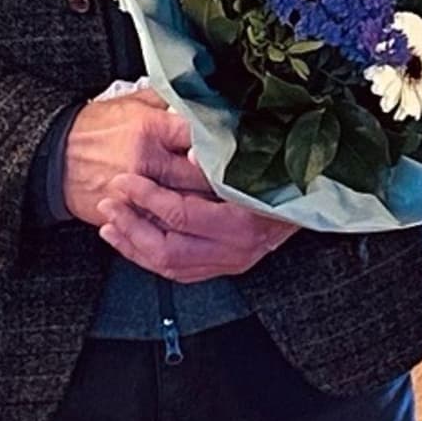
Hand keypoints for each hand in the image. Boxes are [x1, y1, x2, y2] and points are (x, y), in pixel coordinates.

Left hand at [58, 87, 290, 282]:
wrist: (312, 199)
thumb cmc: (281, 173)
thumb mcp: (252, 159)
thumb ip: (219, 157)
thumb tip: (187, 148)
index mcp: (243, 221)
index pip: (182, 215)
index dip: (148, 197)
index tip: (125, 180)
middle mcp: (236, 249)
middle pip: (169, 248)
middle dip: (132, 225)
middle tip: (110, 202)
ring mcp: (230, 262)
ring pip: (169, 265)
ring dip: (133, 244)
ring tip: (110, 223)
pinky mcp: (224, 268)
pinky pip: (178, 272)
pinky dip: (148, 258)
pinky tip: (128, 241)